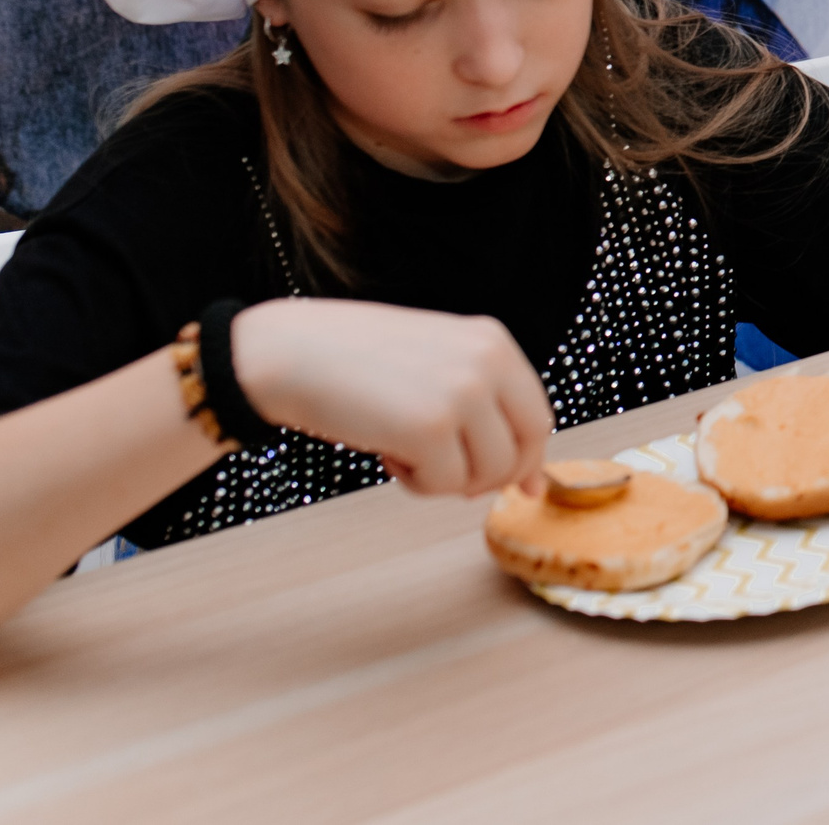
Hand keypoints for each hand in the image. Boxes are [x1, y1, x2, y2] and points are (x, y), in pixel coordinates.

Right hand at [232, 298, 551, 496]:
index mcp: (493, 342)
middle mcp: (487, 363)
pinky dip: (416, 483)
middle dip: (490, 477)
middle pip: (523, 450)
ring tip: (404, 452)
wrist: (290, 352)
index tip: (513, 482)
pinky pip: (446, 485)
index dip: (525, 458)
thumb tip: (536, 484)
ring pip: (487, 474)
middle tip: (443, 473)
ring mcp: (462, 393)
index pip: (537, 417)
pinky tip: (386, 453)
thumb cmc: (357, 363)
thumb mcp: (436, 366)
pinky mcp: (431, 427)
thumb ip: (486, 411)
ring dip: (445, 480)